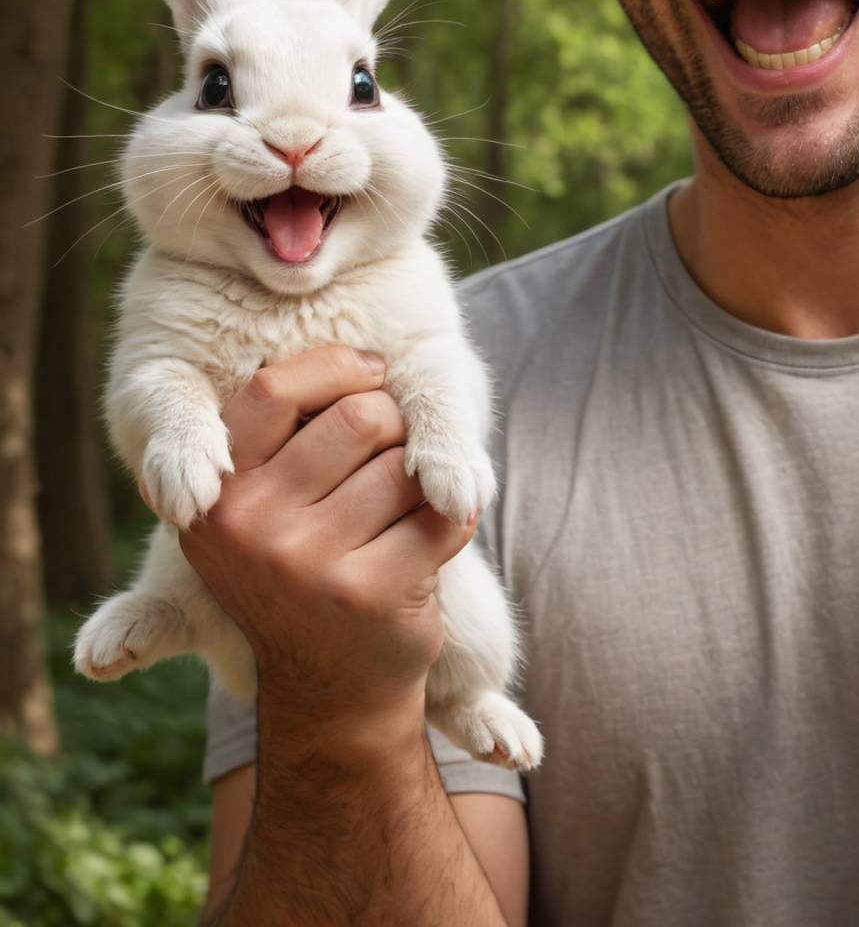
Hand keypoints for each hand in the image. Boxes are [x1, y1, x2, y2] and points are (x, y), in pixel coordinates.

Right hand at [177, 345, 478, 743]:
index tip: (370, 375)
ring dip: (420, 477)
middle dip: (392, 424)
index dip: (338, 368)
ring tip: (398, 514)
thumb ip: (280, 438)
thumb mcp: (262, 512)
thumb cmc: (308, 568)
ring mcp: (308, 566)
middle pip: (358, 415)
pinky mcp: (371, 593)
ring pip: (404, 460)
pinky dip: (454, 517)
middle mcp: (248, 529)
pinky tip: (430, 544)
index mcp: (215, 498)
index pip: (274, 387)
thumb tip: (348, 354)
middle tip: (391, 457)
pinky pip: (443, 510)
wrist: (332, 693)